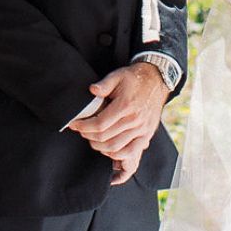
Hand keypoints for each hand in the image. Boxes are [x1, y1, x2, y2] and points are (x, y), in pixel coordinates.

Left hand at [65, 59, 167, 177]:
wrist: (156, 81)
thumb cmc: (134, 79)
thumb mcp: (118, 76)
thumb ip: (104, 84)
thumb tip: (92, 90)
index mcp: (126, 105)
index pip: (99, 124)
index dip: (83, 126)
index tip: (74, 124)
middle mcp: (134, 120)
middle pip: (105, 137)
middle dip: (88, 136)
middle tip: (82, 131)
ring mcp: (142, 129)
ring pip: (115, 147)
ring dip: (99, 146)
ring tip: (92, 139)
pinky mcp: (146, 135)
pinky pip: (130, 152)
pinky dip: (116, 154)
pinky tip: (107, 148)